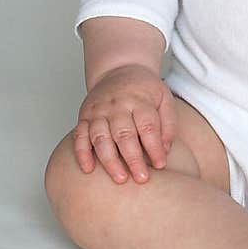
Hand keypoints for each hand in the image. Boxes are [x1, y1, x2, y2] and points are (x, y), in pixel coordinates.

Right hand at [72, 65, 176, 184]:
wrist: (119, 69)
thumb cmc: (144, 90)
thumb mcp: (164, 99)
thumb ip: (168, 124)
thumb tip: (165, 151)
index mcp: (139, 100)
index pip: (148, 126)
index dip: (154, 147)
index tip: (161, 165)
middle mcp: (117, 106)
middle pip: (124, 134)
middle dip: (133, 158)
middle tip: (141, 179)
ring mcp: (99, 111)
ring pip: (101, 137)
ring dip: (109, 160)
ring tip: (119, 179)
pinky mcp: (84, 117)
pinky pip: (79, 136)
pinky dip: (81, 153)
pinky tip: (88, 169)